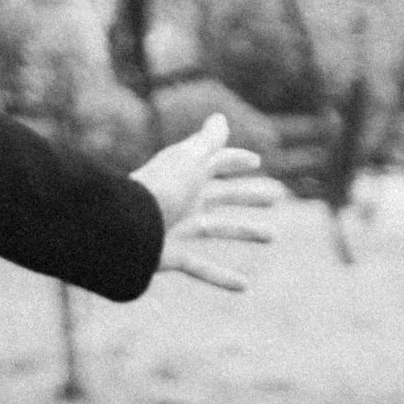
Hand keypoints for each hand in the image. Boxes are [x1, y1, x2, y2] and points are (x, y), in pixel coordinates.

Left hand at [129, 114, 283, 290]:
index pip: (214, 162)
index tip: (257, 161)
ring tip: (272, 235)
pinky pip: (199, 267)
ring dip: (244, 231)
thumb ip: (207, 142)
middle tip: (276, 196)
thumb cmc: (161, 190)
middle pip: (220, 195)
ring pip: (217, 229)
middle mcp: (182, 200)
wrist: (127, 228)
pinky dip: (221, 277)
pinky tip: (244, 286)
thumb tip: (220, 117)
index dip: (234, 160)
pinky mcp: (170, 255)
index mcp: (185, 175)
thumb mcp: (189, 161)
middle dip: (247, 194)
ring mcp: (176, 228)